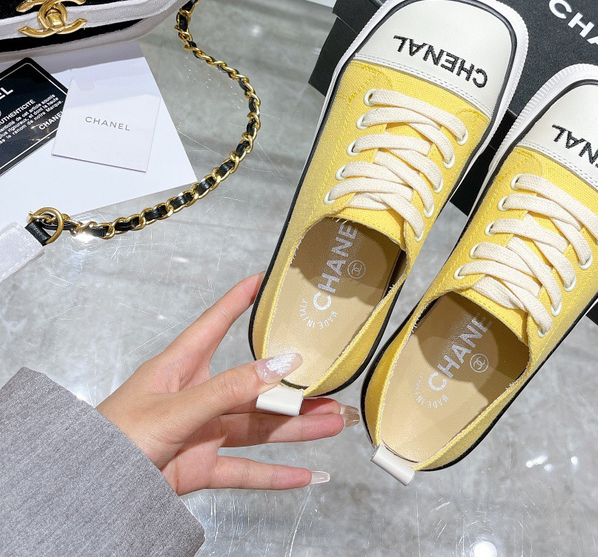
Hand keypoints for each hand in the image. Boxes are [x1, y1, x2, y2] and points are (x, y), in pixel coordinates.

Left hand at [97, 274, 357, 494]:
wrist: (88, 493)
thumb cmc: (112, 439)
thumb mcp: (175, 407)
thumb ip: (229, 389)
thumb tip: (279, 364)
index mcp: (180, 366)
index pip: (216, 322)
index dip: (240, 299)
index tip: (266, 280)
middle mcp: (196, 395)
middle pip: (254, 385)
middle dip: (294, 386)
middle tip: (331, 382)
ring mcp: (200, 432)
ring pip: (258, 427)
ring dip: (296, 427)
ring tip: (333, 422)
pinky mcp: (200, 467)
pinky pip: (245, 469)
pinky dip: (275, 475)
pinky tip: (303, 475)